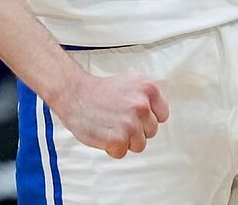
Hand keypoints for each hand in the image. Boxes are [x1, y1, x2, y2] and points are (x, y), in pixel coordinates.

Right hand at [49, 72, 169, 158]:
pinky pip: (122, 153)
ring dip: (125, 141)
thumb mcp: (131, 84)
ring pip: (139, 145)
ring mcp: (130, 123)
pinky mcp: (118, 139)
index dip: (147, 118)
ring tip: (111, 127)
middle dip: (136, 130)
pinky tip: (103, 133)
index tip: (134, 115)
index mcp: (149, 89)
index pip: (162, 116)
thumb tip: (157, 116)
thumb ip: (146, 98)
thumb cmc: (100, 91)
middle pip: (151, 132)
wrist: (75, 94)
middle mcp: (142, 106)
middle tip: (118, 120)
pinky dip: (112, 148)